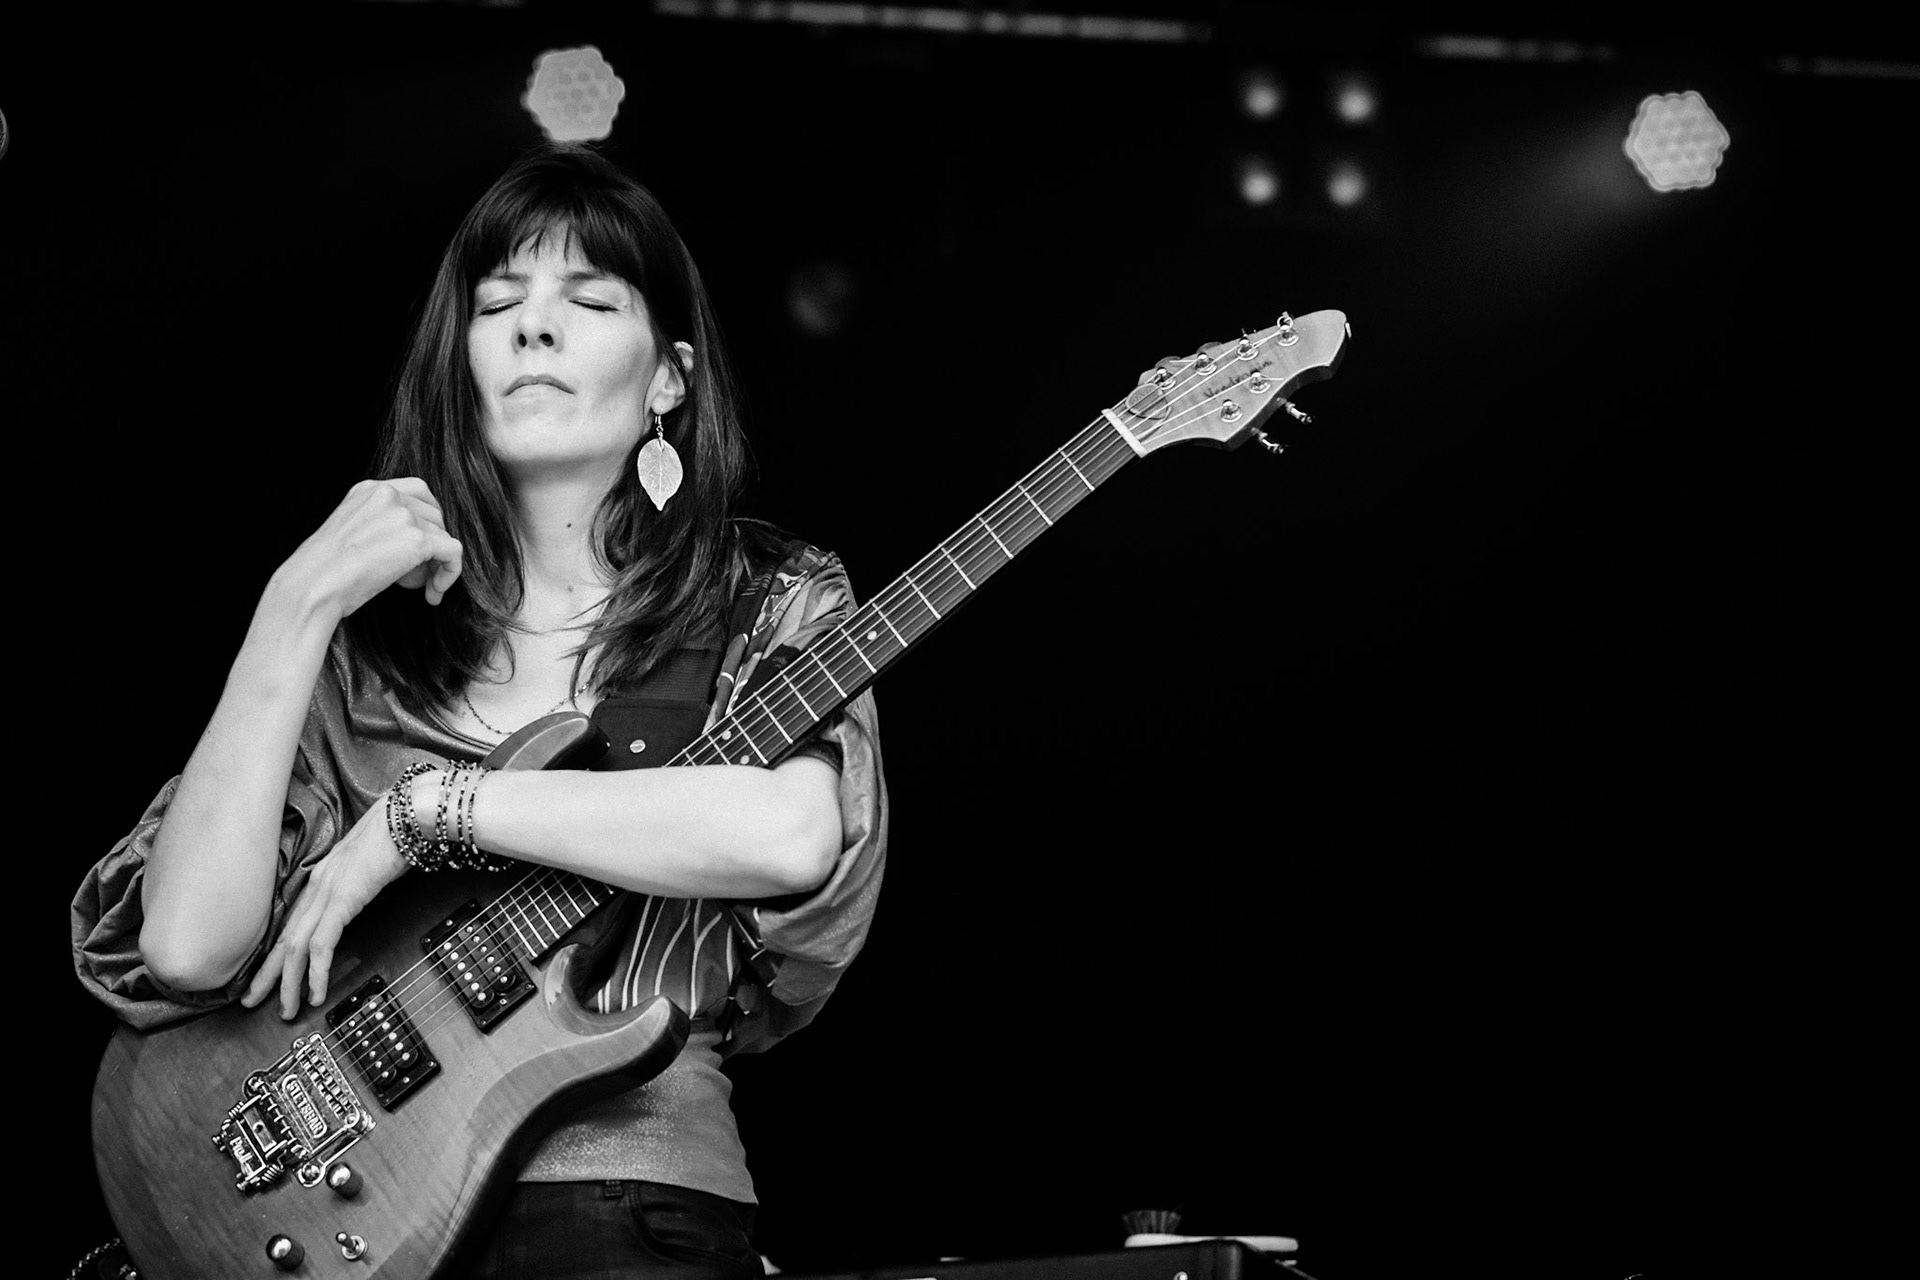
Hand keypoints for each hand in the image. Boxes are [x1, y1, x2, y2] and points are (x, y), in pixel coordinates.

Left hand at [242, 790, 410, 1018]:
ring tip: (287, 1009)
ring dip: (289, 983)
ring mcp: (327, 893)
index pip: (291, 923)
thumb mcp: (372, 862)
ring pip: (296, 948)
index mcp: (322, 877)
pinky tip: (315, 993)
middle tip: (250, 1001)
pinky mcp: (342, 899)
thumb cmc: (397, 831)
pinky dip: (316, 973)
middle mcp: (317, 886)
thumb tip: (362, 892)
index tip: (268, 974)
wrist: (408, 814)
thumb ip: (361, 879)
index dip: (276, 952)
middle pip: (283, 939)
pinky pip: (322, 945)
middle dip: (267, 975)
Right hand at [282, 477, 464, 619]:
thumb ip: (380, 524)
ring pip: (444, 536)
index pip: (418, 491)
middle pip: (435, 515)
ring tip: (417, 587)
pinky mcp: (418, 539)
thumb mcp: (350, 533)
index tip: (423, 546)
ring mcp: (403, 515)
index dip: (428, 519)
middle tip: (416, 575)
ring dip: (435, 565)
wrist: (313, 586)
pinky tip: (433, 594)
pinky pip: (453, 553)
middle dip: (432, 545)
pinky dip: (450, 574)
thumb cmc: (325, 572)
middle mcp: (388, 495)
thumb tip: (418, 540)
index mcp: (369, 489)